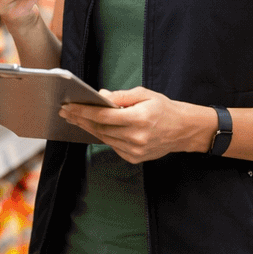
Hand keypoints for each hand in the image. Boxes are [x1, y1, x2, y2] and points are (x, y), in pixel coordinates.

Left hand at [59, 87, 215, 163]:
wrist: (185, 130)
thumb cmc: (166, 109)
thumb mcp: (146, 95)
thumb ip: (122, 96)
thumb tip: (102, 96)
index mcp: (140, 118)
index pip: (104, 116)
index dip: (84, 111)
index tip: (70, 106)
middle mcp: (136, 137)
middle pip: (100, 128)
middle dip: (81, 119)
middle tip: (67, 112)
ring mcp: (135, 150)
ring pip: (104, 138)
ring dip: (89, 128)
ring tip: (77, 119)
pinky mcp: (134, 158)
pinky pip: (113, 146)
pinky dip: (104, 136)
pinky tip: (96, 128)